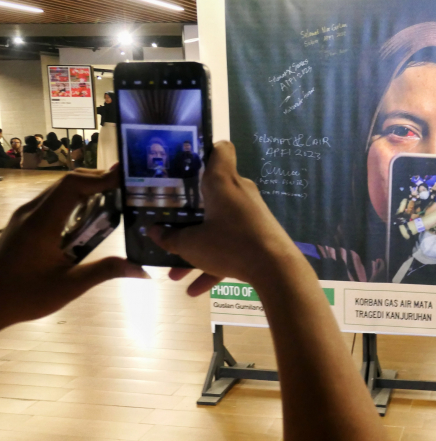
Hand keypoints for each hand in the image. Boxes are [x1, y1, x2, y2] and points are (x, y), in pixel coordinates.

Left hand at [0, 168, 148, 329]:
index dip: (99, 178)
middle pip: (67, 182)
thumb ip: (105, 271)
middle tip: (126, 187)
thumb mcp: (68, 287)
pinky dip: (74, 199)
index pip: (72, 186)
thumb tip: (141, 270)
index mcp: (42, 224)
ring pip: (58, 189)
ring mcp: (25, 216)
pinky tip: (89, 214)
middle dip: (97, 179)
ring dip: (86, 188)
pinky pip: (52, 201)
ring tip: (114, 197)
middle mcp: (31, 212)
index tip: (125, 179)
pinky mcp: (24, 223)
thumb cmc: (24, 296)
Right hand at [150, 141, 299, 295]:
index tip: (186, 161)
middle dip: (188, 209)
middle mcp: (238, 192)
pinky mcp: (258, 234)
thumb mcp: (191, 244)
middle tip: (168, 218)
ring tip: (175, 273)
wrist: (275, 268)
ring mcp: (251, 213)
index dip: (204, 149)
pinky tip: (194, 291)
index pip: (220, 149)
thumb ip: (170, 238)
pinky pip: (231, 245)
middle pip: (211, 192)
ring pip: (217, 225)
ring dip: (196, 247)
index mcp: (222, 182)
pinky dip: (214, 265)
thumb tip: (154, 232)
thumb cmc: (229, 244)